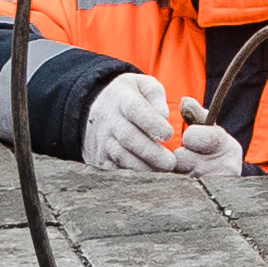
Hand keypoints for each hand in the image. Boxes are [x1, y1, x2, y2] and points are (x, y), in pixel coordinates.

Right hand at [81, 73, 239, 175]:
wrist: (96, 107)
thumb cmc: (130, 96)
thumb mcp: (143, 85)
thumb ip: (156, 96)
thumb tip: (164, 116)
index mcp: (123, 99)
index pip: (135, 110)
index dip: (151, 122)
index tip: (168, 134)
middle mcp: (110, 121)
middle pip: (128, 137)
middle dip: (150, 152)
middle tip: (171, 162)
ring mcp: (103, 141)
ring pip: (120, 156)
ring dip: (142, 167)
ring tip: (164, 173)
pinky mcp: (99, 158)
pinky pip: (112, 170)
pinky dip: (129, 177)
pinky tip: (148, 181)